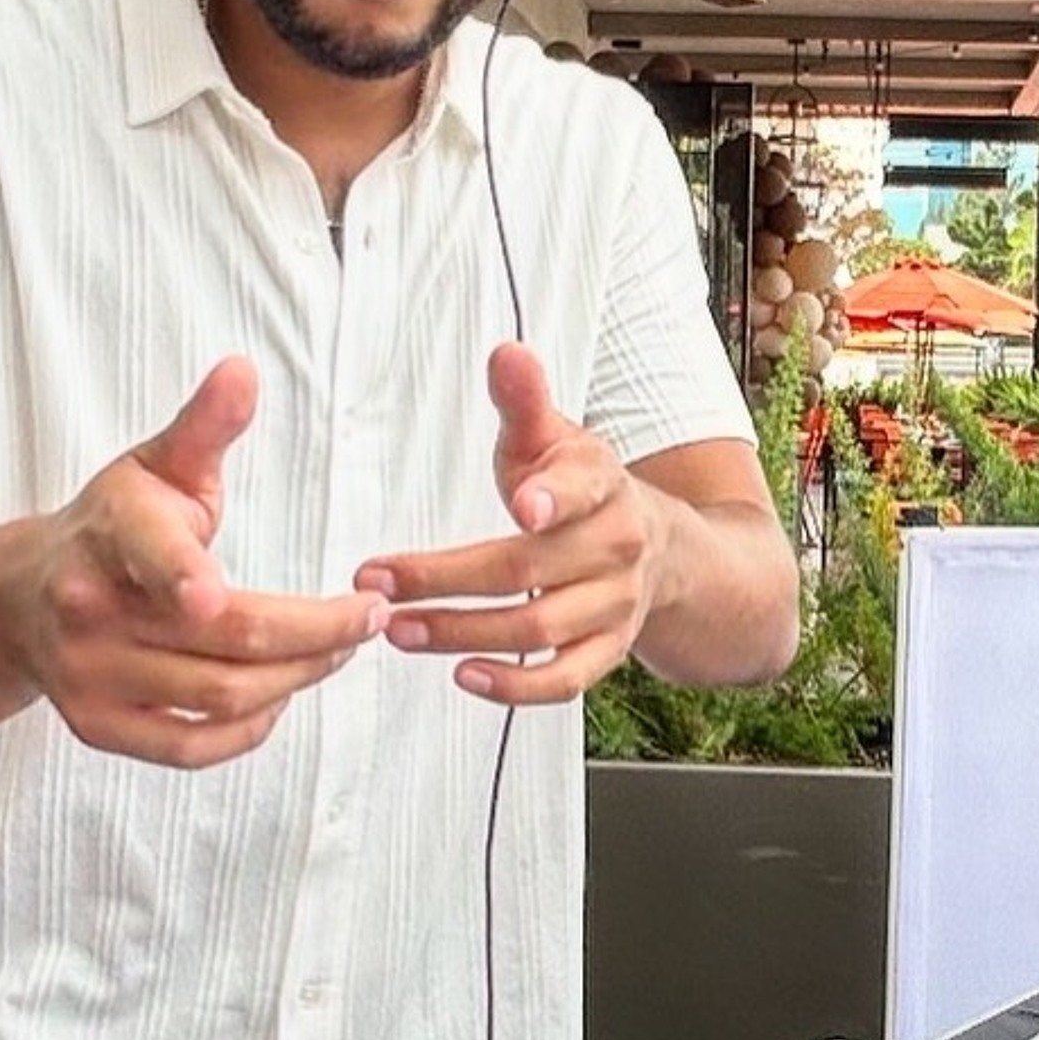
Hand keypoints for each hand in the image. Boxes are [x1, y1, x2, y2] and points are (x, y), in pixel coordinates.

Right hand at [17, 358, 387, 767]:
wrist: (25, 598)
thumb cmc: (114, 525)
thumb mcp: (155, 465)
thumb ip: (205, 426)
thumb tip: (243, 371)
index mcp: (107, 535)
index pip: (153, 558)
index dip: (185, 576)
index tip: (218, 593)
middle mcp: (88, 612)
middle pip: (227, 640)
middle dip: (318, 634)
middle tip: (366, 618)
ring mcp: (89, 677)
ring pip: (221, 697)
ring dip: (299, 679)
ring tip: (336, 651)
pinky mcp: (98, 728)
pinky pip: (192, 748)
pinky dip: (250, 729)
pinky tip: (280, 697)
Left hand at [355, 343, 660, 703]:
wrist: (659, 548)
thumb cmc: (583, 489)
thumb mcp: (557, 439)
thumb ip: (524, 402)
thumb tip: (506, 351)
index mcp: (604, 487)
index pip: (583, 489)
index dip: (555, 494)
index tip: (524, 501)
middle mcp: (617, 549)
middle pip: (530, 570)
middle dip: (447, 580)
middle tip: (379, 584)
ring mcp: (615, 606)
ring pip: (538, 630)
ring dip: (462, 634)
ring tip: (399, 629)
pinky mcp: (609, 651)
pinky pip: (567, 680)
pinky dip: (518, 688)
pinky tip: (464, 675)